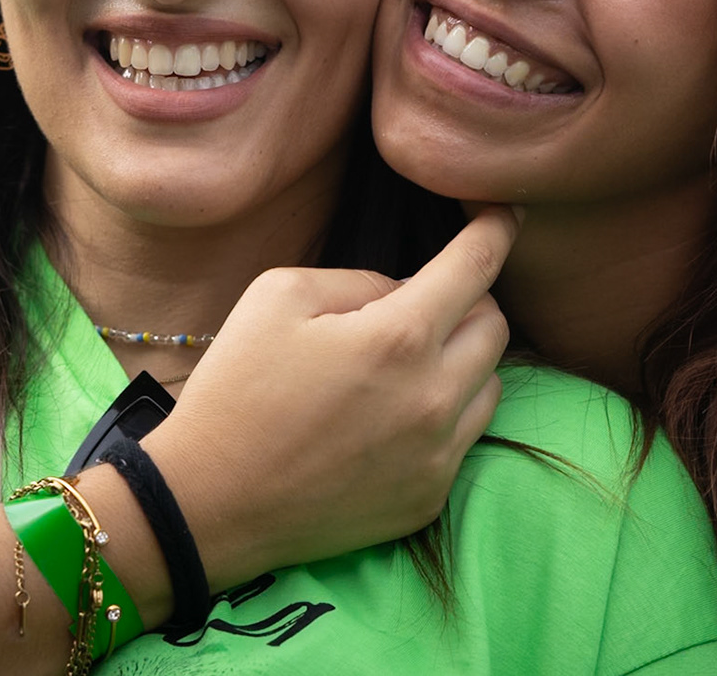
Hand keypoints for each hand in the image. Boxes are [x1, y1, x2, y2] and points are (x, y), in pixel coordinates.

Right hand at [144, 206, 518, 589]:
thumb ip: (359, 279)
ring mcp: (436, 454)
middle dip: (470, 300)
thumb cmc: (236, 390)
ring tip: (402, 365)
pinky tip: (391, 417)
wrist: (208, 504)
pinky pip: (466, 437)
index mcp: (398, 337)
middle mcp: (434, 397)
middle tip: (420, 304)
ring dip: (462, 360)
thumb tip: (408, 291)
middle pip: (494, 326)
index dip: (497, 229)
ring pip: (491, 383)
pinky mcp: (429, 497)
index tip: (508, 212)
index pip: (477, 266)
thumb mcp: (278, 295)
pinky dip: (445, 414)